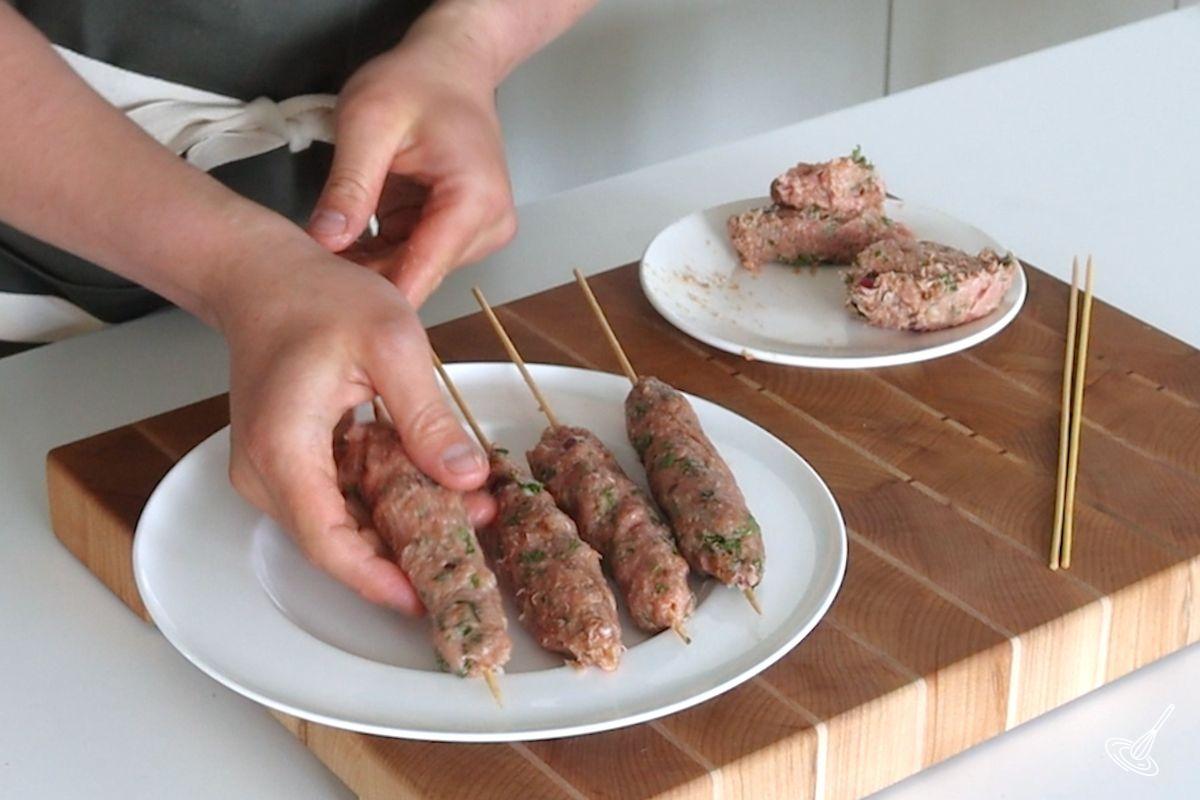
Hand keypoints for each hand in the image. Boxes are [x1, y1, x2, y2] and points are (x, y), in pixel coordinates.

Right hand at [214, 242, 494, 613]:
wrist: (264, 277)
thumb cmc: (317, 298)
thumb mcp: (393, 345)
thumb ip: (428, 417)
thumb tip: (466, 477)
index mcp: (282, 448)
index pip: (328, 543)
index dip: (378, 581)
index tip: (425, 600)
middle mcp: (265, 472)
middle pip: (336, 542)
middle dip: (406, 549)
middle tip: (475, 539)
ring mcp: (271, 472)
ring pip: (338, 525)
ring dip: (400, 525)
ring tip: (467, 508)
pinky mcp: (286, 465)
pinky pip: (335, 501)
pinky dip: (382, 502)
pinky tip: (431, 487)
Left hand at [306, 39, 516, 306]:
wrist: (451, 65)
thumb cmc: (417, 81)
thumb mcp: (367, 123)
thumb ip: (349, 184)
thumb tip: (325, 240)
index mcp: (473, 201)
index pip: (422, 272)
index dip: (373, 295)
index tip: (327, 306)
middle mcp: (488, 226)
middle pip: (417, 275)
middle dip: (364, 277)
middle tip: (307, 270)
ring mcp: (479, 232)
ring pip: (413, 271)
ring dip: (369, 264)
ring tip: (324, 249)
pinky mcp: (463, 233)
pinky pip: (414, 256)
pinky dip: (379, 251)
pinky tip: (348, 239)